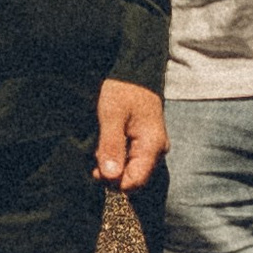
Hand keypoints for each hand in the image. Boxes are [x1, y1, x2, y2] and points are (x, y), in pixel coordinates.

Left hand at [95, 79, 167, 193]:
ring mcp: (151, 148)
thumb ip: (111, 145)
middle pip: (133, 178)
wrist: (134, 71)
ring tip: (101, 146)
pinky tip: (107, 144)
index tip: (97, 169)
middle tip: (96, 154)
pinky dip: (116, 157)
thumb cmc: (123, 90)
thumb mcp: (112, 115)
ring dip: (113, 164)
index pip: (136, 181)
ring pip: (130, 170)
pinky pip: (131, 160)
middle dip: (112, 172)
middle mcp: (156, 151)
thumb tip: (110, 176)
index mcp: (152, 145)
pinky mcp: (144, 144)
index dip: (115, 181)